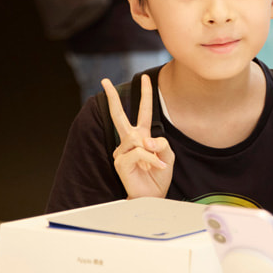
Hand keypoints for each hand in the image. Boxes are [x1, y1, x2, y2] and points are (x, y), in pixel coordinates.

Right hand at [101, 75, 173, 198]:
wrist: (153, 195)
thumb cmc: (159, 174)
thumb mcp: (167, 154)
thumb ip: (160, 142)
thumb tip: (144, 140)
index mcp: (141, 135)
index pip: (142, 111)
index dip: (145, 94)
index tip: (144, 77)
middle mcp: (129, 141)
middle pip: (118, 115)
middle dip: (112, 98)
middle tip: (104, 81)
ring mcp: (122, 151)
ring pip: (137, 139)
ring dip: (152, 150)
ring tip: (158, 162)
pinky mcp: (120, 162)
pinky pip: (139, 153)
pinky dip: (152, 159)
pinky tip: (158, 166)